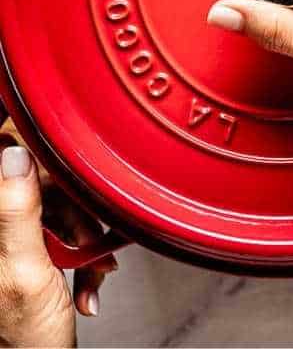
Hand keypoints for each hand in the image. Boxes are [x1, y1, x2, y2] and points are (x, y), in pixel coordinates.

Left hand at [0, 141, 115, 347]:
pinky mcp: (32, 260)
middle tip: (88, 247)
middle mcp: (0, 236)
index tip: (73, 182)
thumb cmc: (25, 339)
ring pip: (60, 218)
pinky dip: (84, 262)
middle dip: (78, 220)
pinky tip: (86, 283)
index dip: (47, 173)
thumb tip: (16, 154)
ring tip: (93, 271)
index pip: (12, 171)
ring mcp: (13, 248)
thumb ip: (18, 211)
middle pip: (44, 194)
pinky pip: (64, 242)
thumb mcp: (27, 269)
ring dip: (87, 245)